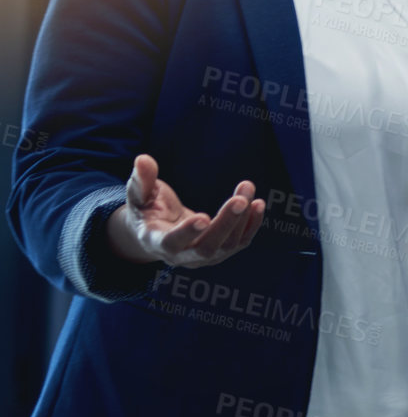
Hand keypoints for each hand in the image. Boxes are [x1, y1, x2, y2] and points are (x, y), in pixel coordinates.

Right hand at [105, 153, 265, 267]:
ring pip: (226, 246)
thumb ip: (141, 180)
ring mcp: (203, 258)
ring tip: (247, 189)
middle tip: (240, 199)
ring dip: (241, 218)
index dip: (187, 232)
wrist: (159, 231)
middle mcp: (181, 256)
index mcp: (156, 241)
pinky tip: (258, 204)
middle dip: (225, 224)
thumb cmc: (148, 209)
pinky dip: (251, 225)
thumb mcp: (140, 195)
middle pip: (206, 248)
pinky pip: (240, 243)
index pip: (172, 242)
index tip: (203, 217)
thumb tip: (142, 159)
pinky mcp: (220, 252)